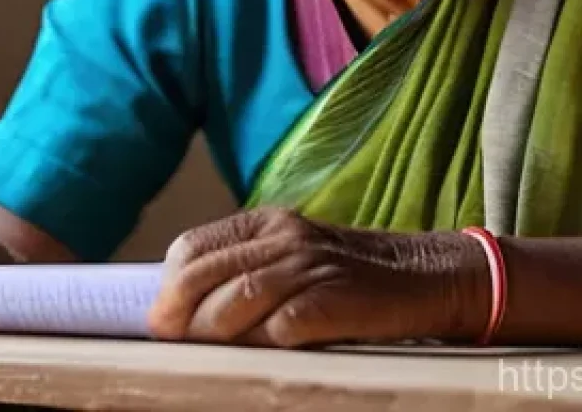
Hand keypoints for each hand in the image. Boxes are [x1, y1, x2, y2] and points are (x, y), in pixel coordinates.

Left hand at [146, 207, 488, 347]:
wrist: (421, 276)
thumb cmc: (345, 277)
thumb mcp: (291, 258)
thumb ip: (244, 272)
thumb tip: (184, 309)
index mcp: (265, 224)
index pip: (196, 245)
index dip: (170, 283)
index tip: (159, 318)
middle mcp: (283, 237)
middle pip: (210, 271)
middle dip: (180, 310)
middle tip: (167, 339)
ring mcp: (310, 266)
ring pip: (239, 296)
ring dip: (212, 330)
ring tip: (201, 354)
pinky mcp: (336, 299)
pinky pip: (284, 324)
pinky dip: (260, 343)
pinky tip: (253, 357)